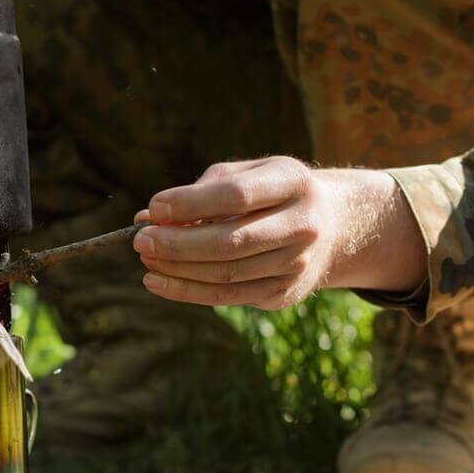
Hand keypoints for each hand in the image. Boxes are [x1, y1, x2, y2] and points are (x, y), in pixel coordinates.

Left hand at [134, 156, 426, 308]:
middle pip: (231, 241)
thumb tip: (147, 217)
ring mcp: (297, 263)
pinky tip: (158, 282)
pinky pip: (229, 296)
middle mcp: (302, 224)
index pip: (237, 196)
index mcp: (293, 183)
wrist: (332, 226)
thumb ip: (201, 191)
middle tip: (141, 241)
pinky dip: (188, 291)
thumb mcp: (247, 175)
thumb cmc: (272, 193)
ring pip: (227, 274)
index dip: (191, 203)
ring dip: (178, 270)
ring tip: (146, 260)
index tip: (155, 208)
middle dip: (179, 244)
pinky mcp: (284, 292)